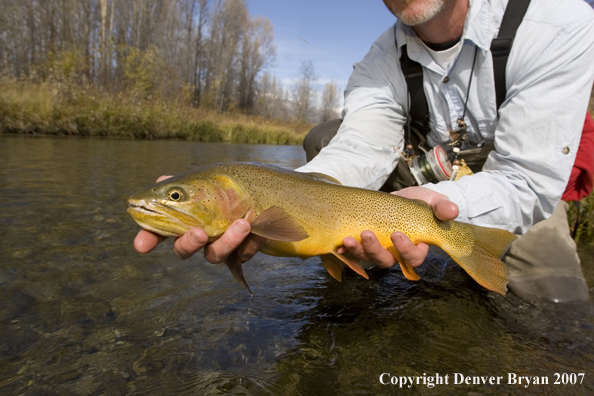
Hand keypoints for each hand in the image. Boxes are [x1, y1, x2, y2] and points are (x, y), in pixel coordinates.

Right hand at [133, 175, 265, 263]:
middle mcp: (200, 236)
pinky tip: (260, 226)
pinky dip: (252, 241)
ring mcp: (220, 246)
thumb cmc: (232, 187)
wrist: (269, 196)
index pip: (160, 230)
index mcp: (186, 218)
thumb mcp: (209, 180)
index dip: (149, 238)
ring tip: (242, 224)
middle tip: (199, 233)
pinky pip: (244, 253)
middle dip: (188, 243)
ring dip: (227, 241)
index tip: (141, 247)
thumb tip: (162, 180)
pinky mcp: (243, 252)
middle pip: (183, 249)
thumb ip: (187, 184)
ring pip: (214, 255)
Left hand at [338, 186, 457, 268]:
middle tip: (367, 234)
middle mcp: (395, 254)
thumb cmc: (420, 203)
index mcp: (416, 248)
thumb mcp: (432, 201)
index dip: (405, 250)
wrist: (398, 197)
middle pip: (386, 261)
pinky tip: (338, 244)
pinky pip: (353, 253)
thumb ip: (441, 207)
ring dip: (357, 250)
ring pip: (368, 258)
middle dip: (376, 250)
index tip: (397, 234)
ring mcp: (378, 250)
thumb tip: (452, 211)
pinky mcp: (363, 244)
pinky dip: (344, 251)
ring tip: (348, 239)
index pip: (413, 258)